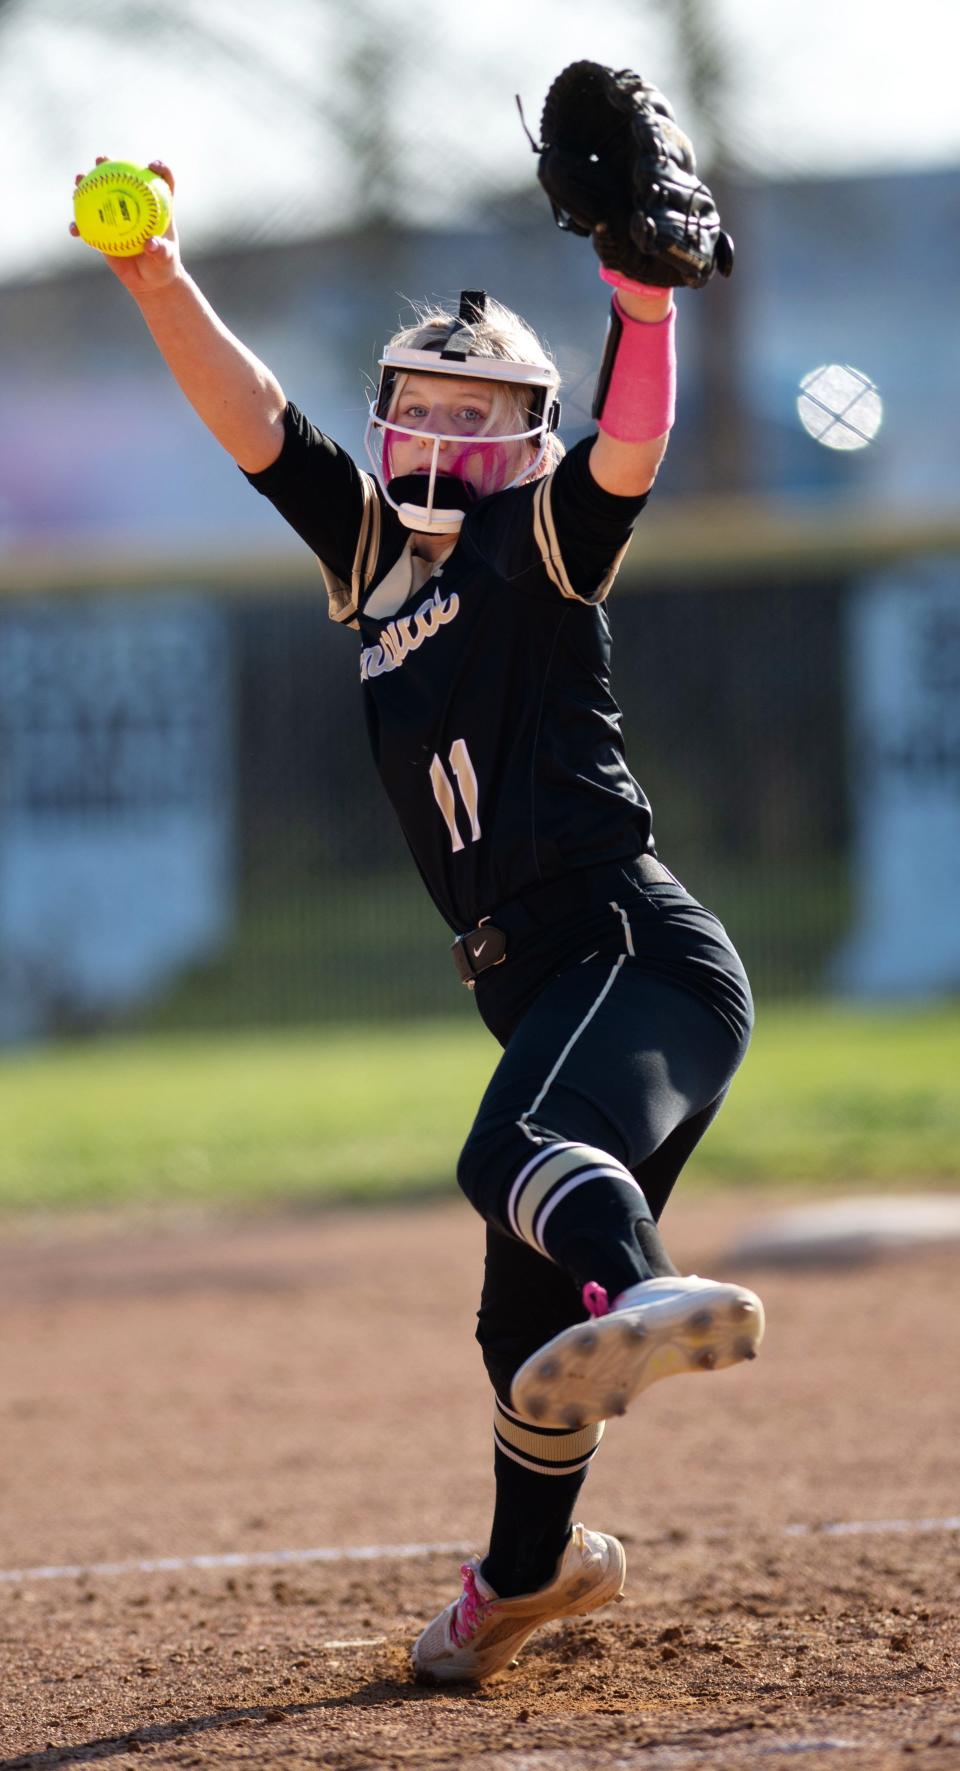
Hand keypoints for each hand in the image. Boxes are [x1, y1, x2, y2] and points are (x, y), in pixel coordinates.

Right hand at [70, 157, 180, 294]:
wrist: (150, 281)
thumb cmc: (163, 266)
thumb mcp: (166, 260)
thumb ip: (161, 251)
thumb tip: (150, 243)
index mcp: (155, 206)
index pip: (160, 180)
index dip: (159, 169)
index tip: (152, 166)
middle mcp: (134, 204)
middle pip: (120, 177)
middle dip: (109, 163)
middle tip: (102, 160)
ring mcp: (117, 215)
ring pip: (99, 194)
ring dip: (86, 183)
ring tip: (79, 180)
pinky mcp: (104, 229)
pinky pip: (89, 225)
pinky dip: (80, 225)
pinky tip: (74, 230)